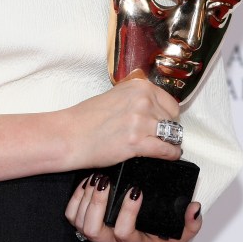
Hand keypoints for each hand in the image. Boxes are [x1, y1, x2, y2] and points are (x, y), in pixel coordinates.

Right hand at [59, 69, 182, 169]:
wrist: (69, 135)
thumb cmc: (86, 118)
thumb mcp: (115, 96)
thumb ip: (136, 98)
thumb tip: (154, 107)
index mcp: (138, 86)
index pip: (170, 102)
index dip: (168, 114)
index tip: (164, 121)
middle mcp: (143, 101)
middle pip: (172, 119)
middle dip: (168, 128)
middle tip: (158, 135)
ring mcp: (141, 121)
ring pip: (172, 134)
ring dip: (170, 142)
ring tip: (165, 146)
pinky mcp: (138, 142)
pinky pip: (166, 150)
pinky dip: (170, 154)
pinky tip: (169, 155)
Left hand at [65, 174, 202, 241]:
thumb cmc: (159, 238)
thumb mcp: (180, 236)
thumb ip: (191, 225)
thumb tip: (193, 208)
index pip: (124, 232)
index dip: (127, 213)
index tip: (136, 191)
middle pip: (94, 230)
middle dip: (97, 203)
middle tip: (106, 180)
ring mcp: (98, 235)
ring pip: (81, 222)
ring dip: (86, 198)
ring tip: (97, 177)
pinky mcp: (86, 225)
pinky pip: (73, 216)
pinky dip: (76, 198)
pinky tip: (87, 182)